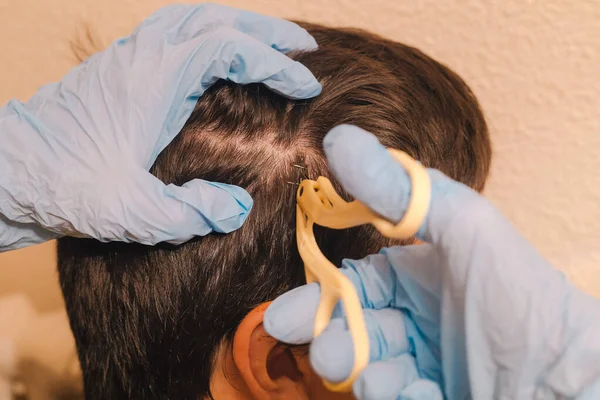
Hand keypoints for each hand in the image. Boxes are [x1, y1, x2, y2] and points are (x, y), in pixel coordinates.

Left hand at [0, 3, 320, 250]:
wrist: (12, 171)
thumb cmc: (65, 186)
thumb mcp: (132, 213)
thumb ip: (190, 212)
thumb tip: (238, 206)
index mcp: (153, 79)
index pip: (227, 48)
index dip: (274, 63)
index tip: (306, 85)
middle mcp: (142, 56)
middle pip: (214, 17)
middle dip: (265, 29)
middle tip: (302, 46)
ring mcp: (129, 56)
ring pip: (192, 17)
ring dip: (236, 23)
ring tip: (269, 42)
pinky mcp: (120, 67)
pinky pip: (173, 30)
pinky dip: (207, 32)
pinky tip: (218, 56)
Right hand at [265, 125, 599, 398]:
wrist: (576, 381)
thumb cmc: (522, 297)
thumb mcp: (465, 230)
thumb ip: (401, 189)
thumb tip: (337, 137)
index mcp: (420, 278)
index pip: (357, 287)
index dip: (322, 300)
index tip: (287, 318)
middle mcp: (420, 321)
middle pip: (356, 332)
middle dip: (333, 344)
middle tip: (324, 356)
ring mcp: (429, 367)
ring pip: (371, 373)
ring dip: (368, 378)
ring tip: (387, 381)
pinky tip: (425, 397)